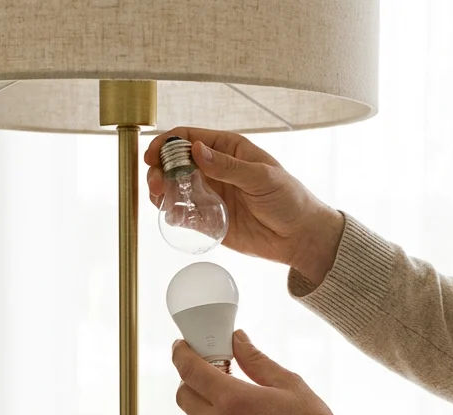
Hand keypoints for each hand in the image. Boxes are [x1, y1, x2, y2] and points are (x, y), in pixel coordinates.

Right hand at [146, 127, 344, 283]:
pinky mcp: (207, 219)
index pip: (189, 138)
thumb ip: (229, 166)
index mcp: (228, 150)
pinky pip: (182, 214)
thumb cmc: (289, 199)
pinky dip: (171, 213)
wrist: (299, 237)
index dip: (167, 143)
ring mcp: (209, 194)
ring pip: (173, 187)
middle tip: (157, 183)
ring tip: (159, 198)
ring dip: (160, 191)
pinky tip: (171, 216)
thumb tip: (197, 151)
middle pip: (174, 163)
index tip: (153, 155)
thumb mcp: (262, 177)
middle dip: (159, 170)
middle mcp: (214, 169)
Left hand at [172, 330, 354, 414]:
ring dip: (202, 407)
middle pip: (183, 397)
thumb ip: (256, 360)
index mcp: (234, 401)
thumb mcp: (288, 383)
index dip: (181, 354)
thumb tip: (237, 339)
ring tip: (230, 401)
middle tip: (211, 372)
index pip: (190, 371)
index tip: (181, 346)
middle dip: (190, 380)